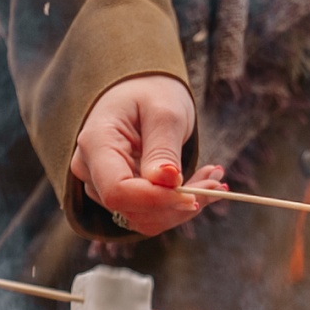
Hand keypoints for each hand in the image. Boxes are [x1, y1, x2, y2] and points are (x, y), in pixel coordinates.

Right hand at [69, 73, 225, 236]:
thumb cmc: (151, 92)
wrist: (142, 91)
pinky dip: (179, 204)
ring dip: (183, 206)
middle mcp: (91, 170)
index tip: (194, 195)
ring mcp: (102, 186)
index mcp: (96, 143)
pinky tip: (200, 183)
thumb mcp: (164, 112)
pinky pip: (151, 213)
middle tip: (218, 182)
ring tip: (213, 178)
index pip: (117, 191)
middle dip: (178, 203)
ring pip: (145, 219)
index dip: (156, 200)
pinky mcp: (121, 195)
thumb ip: (163, 149)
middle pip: (132, 210)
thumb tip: (167, 183)